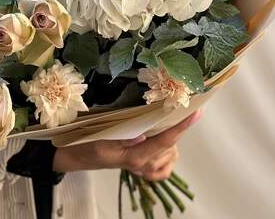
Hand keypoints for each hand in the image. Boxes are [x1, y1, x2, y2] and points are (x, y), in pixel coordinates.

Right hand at [53, 109, 201, 180]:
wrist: (77, 155)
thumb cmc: (87, 143)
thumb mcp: (99, 137)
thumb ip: (121, 136)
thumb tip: (142, 134)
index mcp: (135, 157)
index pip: (165, 140)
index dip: (182, 126)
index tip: (197, 111)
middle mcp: (144, 165)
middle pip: (171, 144)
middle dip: (178, 126)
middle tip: (181, 106)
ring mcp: (145, 168)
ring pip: (170, 151)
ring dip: (170, 137)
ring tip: (161, 121)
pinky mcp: (144, 169)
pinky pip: (165, 164)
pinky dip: (166, 152)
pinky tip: (158, 144)